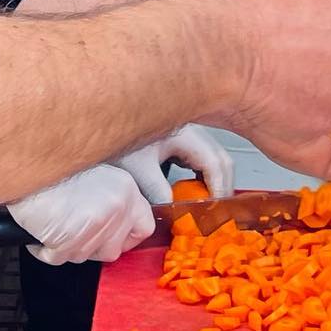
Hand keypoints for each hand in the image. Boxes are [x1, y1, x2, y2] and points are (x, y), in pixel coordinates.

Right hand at [9, 163, 154, 265]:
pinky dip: (47, 249)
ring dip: (69, 246)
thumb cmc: (55, 165)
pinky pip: (59, 258)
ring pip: (85, 256)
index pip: (145, 227)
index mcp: (125, 189)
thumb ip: (113, 197)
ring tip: (57, 222)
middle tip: (75, 229)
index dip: (127, 236)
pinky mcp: (69, 240)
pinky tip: (41, 228)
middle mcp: (115, 208)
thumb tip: (115, 222)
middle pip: (113, 249)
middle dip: (93, 245)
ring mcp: (94, 226)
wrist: (25, 161)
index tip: (115, 236)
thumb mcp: (96, 172)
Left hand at [116, 125, 234, 203]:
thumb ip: (158, 191)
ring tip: (204, 205)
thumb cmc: (122, 135)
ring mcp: (190, 133)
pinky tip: (193, 190)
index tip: (215, 211)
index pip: (216, 164)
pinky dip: (204, 176)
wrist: (109, 118)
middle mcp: (193, 131)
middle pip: (222, 161)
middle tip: (213, 212)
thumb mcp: (139, 168)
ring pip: (215, 159)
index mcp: (187, 135)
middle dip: (221, 187)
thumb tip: (176, 211)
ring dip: (214, 182)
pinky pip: (203, 158)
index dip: (219, 190)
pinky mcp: (182, 138)